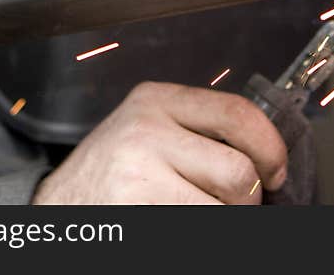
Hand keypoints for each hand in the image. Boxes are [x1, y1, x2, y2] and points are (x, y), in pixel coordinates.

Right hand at [33, 81, 286, 203]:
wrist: (57, 207)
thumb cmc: (110, 174)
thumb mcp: (149, 131)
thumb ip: (198, 131)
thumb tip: (268, 156)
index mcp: (156, 100)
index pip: (238, 113)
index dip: (271, 147)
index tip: (276, 171)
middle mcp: (146, 130)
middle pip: (238, 169)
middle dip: (247, 197)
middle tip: (232, 204)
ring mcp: (138, 173)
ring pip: (224, 206)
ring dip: (224, 218)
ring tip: (197, 212)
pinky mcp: (137, 211)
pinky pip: (200, 226)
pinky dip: (201, 232)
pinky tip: (175, 221)